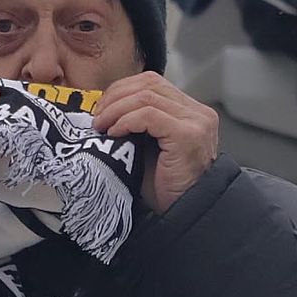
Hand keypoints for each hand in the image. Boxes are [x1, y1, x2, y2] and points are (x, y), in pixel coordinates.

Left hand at [93, 73, 219, 215]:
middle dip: (116, 96)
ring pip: (147, 96)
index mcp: (190, 111)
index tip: (102, 108)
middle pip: (150, 83)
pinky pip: (149, 115)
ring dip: (116, 109)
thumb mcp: (148, 146)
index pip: (153, 83)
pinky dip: (126, 121)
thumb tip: (103, 108)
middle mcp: (198, 112)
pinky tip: (115, 133)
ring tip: (101, 126)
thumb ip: (137, 122)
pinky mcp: (188, 135)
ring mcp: (196, 122)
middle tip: (97, 116)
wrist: (183, 212)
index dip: (123, 90)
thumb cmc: (164, 186)